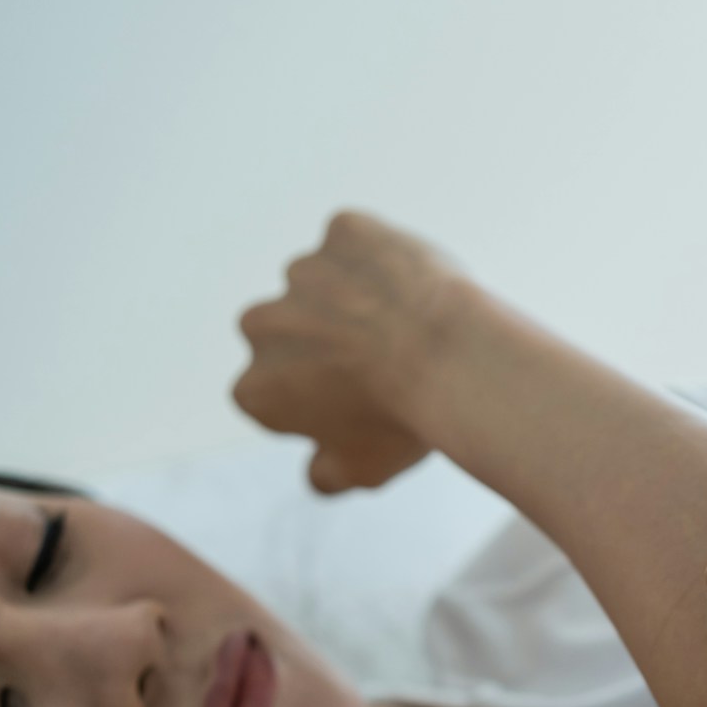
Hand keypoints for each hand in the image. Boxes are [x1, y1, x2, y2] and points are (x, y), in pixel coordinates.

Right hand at [232, 210, 473, 493]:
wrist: (450, 357)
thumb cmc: (405, 421)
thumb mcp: (363, 470)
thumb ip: (326, 475)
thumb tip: (318, 475)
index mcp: (256, 387)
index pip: (276, 393)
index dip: (319, 397)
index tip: (358, 401)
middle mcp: (262, 325)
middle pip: (291, 333)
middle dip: (326, 342)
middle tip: (384, 361)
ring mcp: (303, 272)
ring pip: (324, 284)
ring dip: (353, 297)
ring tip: (409, 326)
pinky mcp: (345, 231)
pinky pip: (359, 242)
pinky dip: (382, 257)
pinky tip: (415, 285)